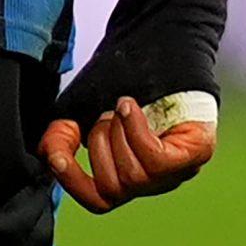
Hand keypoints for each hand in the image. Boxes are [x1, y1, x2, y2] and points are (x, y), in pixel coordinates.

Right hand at [38, 96, 215, 213]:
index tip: (56, 158)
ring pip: (134, 176)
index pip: (98, 201)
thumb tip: (49, 156)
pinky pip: (158, 161)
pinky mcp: (196, 152)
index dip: (73, 184)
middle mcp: (153, 179)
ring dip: (117, 134)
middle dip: (98, 144)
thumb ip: (61, 135)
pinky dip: (135, 131)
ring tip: (122, 107)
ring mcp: (178, 169)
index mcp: (125, 172)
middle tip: (105, 114)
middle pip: (113, 188)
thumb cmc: (118, 80)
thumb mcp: (79, 108)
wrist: (152, 44)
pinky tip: (129, 106)